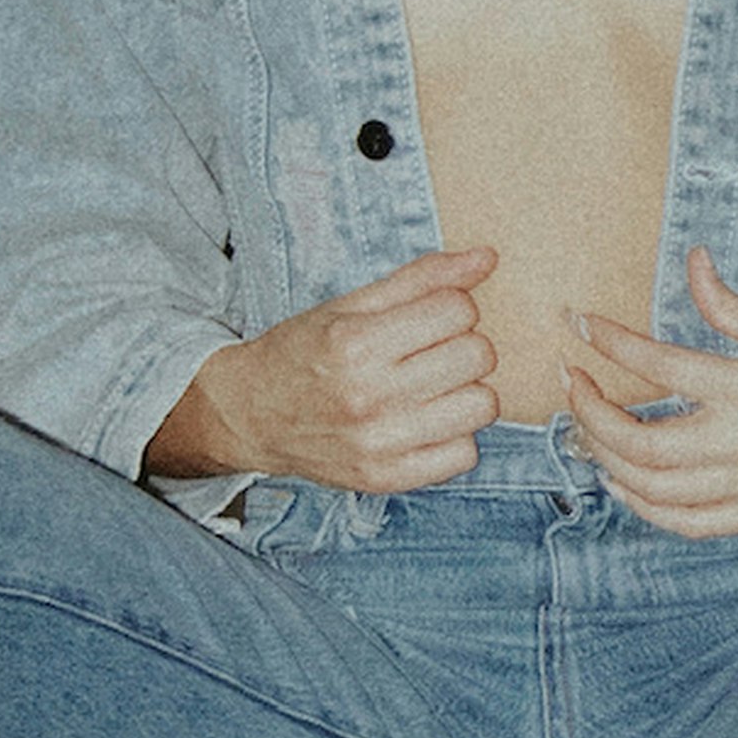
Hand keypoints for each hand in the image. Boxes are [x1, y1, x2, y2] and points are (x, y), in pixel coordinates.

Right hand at [149, 246, 500, 491]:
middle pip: (477, 356)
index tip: (430, 318)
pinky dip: (455, 436)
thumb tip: (487, 258)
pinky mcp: (386, 479)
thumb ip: (421, 279)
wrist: (250, 415)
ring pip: (482, 406)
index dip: (453, 307)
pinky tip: (425, 422)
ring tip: (432, 388)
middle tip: (431, 353)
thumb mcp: (351, 304)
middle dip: (464, 345)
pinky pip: (465, 455)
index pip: (458, 310)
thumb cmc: (303, 352)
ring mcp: (378, 444)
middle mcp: (367, 396)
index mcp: (355, 343)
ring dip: (466, 391)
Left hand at [560, 248, 737, 534]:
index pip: (659, 365)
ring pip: (653, 489)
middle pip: (638, 441)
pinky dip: (647, 510)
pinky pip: (690, 525)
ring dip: (607, 460)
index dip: (610, 341)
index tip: (579, 322)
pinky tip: (625, 486)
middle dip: (590, 411)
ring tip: (587, 429)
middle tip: (573, 381)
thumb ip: (735, 308)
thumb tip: (693, 264)